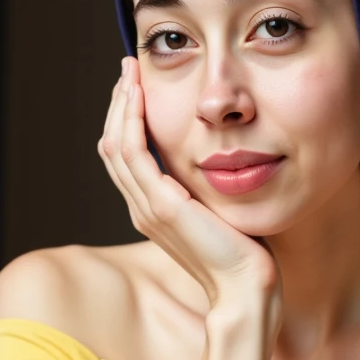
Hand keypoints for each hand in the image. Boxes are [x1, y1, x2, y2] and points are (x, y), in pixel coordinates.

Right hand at [97, 57, 283, 310]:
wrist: (245, 289)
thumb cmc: (245, 256)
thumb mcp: (222, 213)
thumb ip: (211, 190)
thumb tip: (226, 163)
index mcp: (154, 211)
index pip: (128, 158)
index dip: (127, 121)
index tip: (138, 89)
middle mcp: (142, 208)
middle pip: (113, 146)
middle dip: (118, 105)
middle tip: (128, 71)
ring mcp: (147, 208)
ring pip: (116, 145)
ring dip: (120, 105)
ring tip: (129, 73)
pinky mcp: (162, 205)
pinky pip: (133, 153)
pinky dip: (131, 120)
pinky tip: (138, 96)